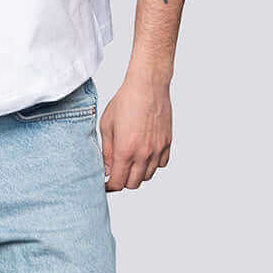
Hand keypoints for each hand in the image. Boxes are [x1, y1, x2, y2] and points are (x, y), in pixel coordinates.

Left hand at [99, 77, 171, 191]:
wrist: (147, 86)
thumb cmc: (125, 101)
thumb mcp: (107, 125)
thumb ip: (107, 151)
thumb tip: (107, 170)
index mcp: (125, 150)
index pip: (118, 183)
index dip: (110, 186)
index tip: (105, 183)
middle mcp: (143, 154)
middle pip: (133, 184)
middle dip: (122, 181)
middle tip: (116, 171)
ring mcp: (157, 150)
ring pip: (148, 176)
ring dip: (137, 173)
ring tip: (129, 160)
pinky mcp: (167, 144)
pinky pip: (160, 165)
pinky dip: (152, 164)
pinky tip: (144, 153)